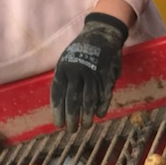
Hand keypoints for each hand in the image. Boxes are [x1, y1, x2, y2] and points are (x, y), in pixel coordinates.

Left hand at [50, 13, 129, 129]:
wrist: (102, 34)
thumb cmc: (81, 50)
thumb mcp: (66, 60)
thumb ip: (64, 79)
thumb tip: (60, 104)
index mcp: (64, 68)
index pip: (59, 94)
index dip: (58, 111)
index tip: (58, 125)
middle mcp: (78, 72)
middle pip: (74, 100)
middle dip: (72, 118)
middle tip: (71, 131)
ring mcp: (93, 74)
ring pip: (89, 100)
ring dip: (86, 116)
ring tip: (84, 126)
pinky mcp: (107, 75)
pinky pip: (104, 95)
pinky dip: (101, 106)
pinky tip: (99, 115)